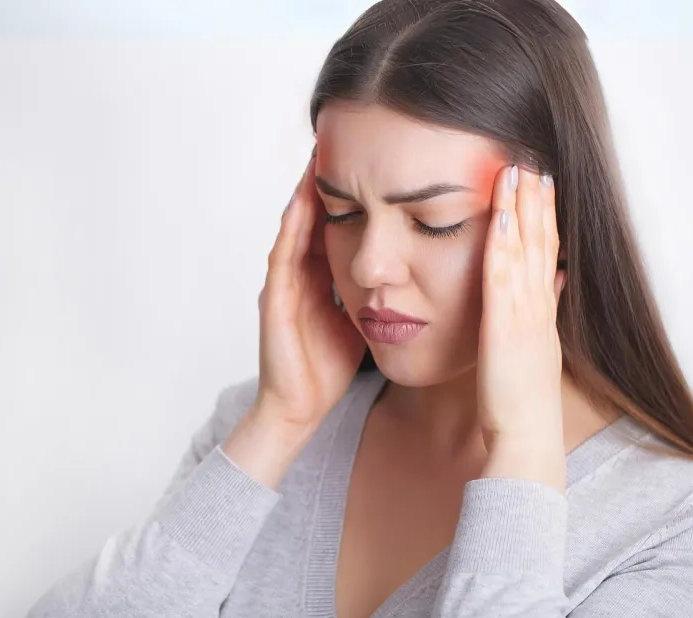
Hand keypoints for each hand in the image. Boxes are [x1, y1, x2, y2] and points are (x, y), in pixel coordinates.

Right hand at [253, 150, 366, 430]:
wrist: (298, 408)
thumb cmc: (331, 366)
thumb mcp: (364, 315)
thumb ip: (380, 285)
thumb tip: (418, 263)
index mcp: (323, 273)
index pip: (340, 218)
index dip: (354, 188)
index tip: (375, 153)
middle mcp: (301, 271)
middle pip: (316, 212)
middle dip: (330, 176)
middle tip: (343, 134)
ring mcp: (284, 282)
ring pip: (296, 224)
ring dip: (306, 189)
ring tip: (321, 152)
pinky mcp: (274, 299)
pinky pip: (284, 253)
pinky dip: (293, 225)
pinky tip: (304, 200)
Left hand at [476, 164, 567, 490]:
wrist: (527, 442)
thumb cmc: (524, 405)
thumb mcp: (537, 352)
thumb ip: (544, 314)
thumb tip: (557, 279)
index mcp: (542, 313)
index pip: (547, 254)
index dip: (545, 217)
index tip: (541, 182)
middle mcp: (538, 308)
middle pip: (542, 243)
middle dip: (538, 200)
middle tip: (534, 159)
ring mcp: (525, 316)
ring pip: (527, 252)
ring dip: (523, 210)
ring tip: (518, 170)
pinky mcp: (506, 329)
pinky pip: (504, 279)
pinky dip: (505, 244)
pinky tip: (501, 215)